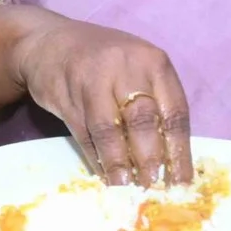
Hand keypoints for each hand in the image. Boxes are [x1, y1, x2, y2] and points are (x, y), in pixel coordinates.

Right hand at [5, 12, 193, 185]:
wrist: (49, 42)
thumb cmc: (104, 62)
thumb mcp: (137, 70)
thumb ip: (154, 105)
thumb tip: (169, 161)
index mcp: (153, 62)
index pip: (174, 112)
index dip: (179, 151)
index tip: (180, 182)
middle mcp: (124, 66)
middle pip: (142, 121)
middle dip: (149, 160)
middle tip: (152, 188)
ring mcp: (91, 79)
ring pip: (109, 130)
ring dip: (119, 164)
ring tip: (126, 188)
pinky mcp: (64, 94)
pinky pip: (83, 132)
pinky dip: (95, 156)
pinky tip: (103, 174)